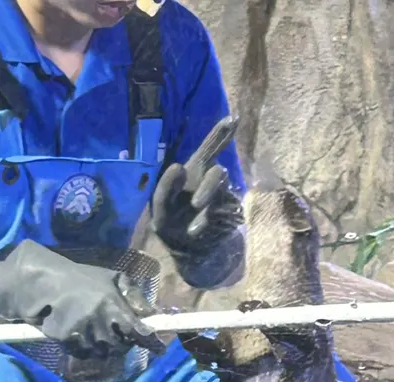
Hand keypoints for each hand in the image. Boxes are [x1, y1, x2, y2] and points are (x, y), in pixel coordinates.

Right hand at [5, 240, 163, 358]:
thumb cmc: (82, 278)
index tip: (160, 349)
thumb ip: (134, 294)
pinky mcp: (65, 341)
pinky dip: (86, 348)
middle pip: (122, 346)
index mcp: (113, 305)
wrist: (45, 281)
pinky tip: (82, 333)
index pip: (138, 331)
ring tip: (97, 328)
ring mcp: (81, 334)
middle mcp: (99, 322)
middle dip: (123, 341)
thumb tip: (152, 313)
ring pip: (103, 352)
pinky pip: (84, 354)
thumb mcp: (113, 278)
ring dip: (105, 345)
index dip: (151, 342)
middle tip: (117, 330)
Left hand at [151, 116, 243, 258]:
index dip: (221, 133)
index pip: (209, 148)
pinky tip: (196, 233)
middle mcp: (210, 181)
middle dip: (208, 187)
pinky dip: (208, 224)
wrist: (182, 252)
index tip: (235, 118)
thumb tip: (179, 166)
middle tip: (196, 204)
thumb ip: (164, 185)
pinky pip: (224, 215)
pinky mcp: (229, 215)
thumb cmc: (169, 223)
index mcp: (194, 172)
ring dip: (209, 204)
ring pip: (223, 192)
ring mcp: (222, 198)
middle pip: (219, 172)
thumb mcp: (159, 206)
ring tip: (193, 226)